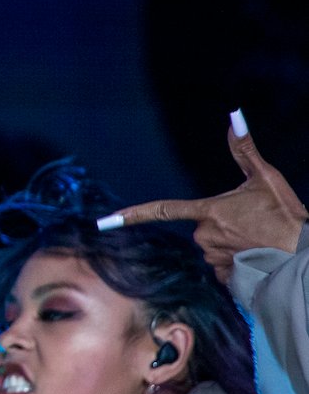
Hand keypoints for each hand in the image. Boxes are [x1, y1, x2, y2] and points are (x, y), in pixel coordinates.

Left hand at [103, 112, 307, 282]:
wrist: (304, 259)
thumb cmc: (286, 217)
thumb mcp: (267, 179)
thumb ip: (245, 149)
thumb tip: (234, 116)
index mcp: (208, 211)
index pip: (161, 210)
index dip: (131, 215)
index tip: (104, 222)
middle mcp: (204, 236)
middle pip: (202, 229)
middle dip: (221, 227)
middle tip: (253, 226)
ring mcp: (214, 258)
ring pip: (214, 249)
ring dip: (231, 246)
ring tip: (259, 242)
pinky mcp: (227, 278)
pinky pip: (225, 269)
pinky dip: (239, 264)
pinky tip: (258, 259)